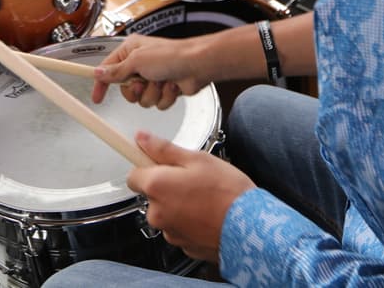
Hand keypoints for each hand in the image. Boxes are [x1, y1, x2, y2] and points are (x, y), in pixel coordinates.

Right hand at [93, 33, 209, 107]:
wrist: (198, 65)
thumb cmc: (172, 56)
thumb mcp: (137, 61)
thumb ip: (116, 71)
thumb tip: (98, 72)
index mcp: (131, 51)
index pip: (109, 69)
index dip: (102, 84)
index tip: (97, 97)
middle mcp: (141, 63)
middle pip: (126, 89)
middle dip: (135, 91)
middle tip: (142, 83)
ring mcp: (153, 77)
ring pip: (142, 99)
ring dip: (152, 93)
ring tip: (162, 81)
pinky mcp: (164, 89)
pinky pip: (156, 103)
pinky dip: (164, 97)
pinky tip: (172, 86)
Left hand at [128, 131, 254, 262]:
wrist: (251, 228)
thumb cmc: (227, 192)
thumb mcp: (198, 159)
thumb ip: (164, 149)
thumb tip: (141, 139)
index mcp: (157, 186)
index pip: (133, 175)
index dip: (146, 167)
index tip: (157, 162)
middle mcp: (157, 213)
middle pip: (151, 195)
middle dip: (167, 187)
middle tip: (192, 179)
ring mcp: (169, 232)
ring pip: (166, 213)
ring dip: (178, 205)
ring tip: (205, 198)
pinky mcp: (183, 246)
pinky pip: (180, 228)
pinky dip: (189, 222)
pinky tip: (208, 215)